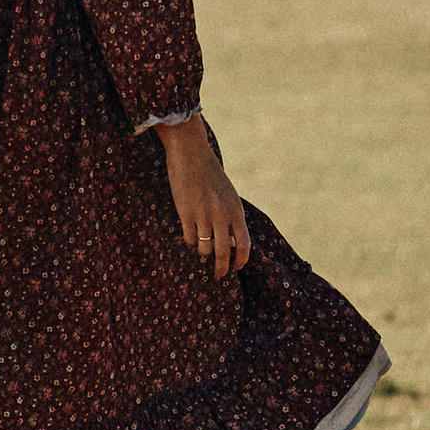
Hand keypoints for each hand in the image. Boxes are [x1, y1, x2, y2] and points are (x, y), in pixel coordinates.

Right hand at [156, 114, 249, 279]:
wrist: (191, 154)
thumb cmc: (211, 175)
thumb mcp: (228, 195)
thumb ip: (231, 218)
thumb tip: (231, 244)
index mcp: (236, 210)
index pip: (245, 244)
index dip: (241, 260)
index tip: (236, 268)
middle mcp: (221, 215)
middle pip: (224, 253)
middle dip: (221, 268)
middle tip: (219, 276)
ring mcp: (202, 215)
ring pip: (204, 249)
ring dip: (203, 252)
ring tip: (201, 248)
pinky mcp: (185, 213)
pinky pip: (188, 238)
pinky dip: (189, 240)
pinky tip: (189, 234)